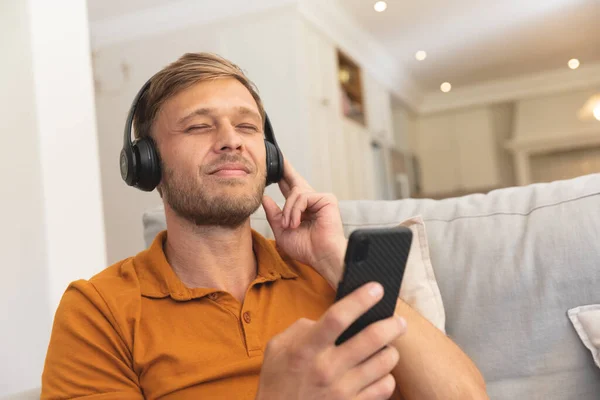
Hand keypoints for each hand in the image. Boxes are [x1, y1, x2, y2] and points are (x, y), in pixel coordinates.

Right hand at [256, 282, 406, 399]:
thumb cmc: (278, 380)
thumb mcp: (279, 347)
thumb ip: (304, 328)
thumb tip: (331, 318)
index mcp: (307, 348)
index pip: (338, 317)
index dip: (360, 300)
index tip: (376, 288)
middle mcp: (327, 368)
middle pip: (372, 338)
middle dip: (391, 324)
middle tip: (397, 320)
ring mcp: (342, 390)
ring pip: (384, 363)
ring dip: (391, 351)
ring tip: (388, 347)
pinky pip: (384, 388)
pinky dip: (387, 377)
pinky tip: (380, 373)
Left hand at [262, 158, 346, 286]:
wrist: (321, 256)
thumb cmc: (306, 248)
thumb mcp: (282, 231)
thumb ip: (274, 214)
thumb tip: (265, 198)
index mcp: (302, 210)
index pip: (289, 190)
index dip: (282, 178)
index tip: (274, 169)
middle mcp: (311, 202)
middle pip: (295, 181)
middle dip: (286, 170)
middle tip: (278, 157)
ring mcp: (320, 199)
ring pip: (295, 193)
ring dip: (288, 211)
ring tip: (290, 226)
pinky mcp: (326, 199)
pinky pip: (302, 197)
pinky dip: (295, 210)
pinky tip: (296, 223)